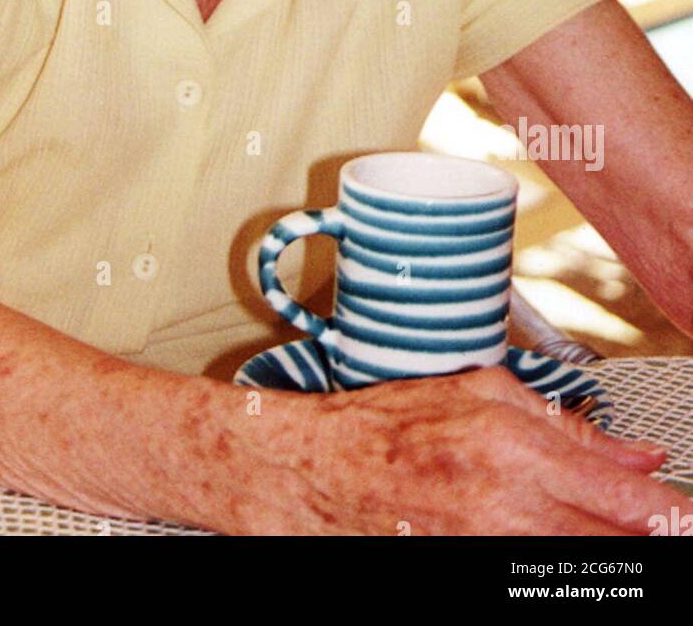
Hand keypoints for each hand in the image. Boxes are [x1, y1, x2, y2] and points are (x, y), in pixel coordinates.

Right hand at [229, 365, 688, 535]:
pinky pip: (535, 579)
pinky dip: (563, 568)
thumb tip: (640, 455)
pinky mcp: (468, 571)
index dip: (669, 514)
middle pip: (609, 542)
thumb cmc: (391, 424)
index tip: (689, 517)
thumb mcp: (480, 393)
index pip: (621, 495)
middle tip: (669, 530)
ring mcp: (486, 547)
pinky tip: (570, 547)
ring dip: (608, 552)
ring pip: (579, 567)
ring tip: (622, 538)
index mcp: (512, 445)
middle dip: (648, 538)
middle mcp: (505, 504)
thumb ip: (567, 426)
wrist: (317, 472)